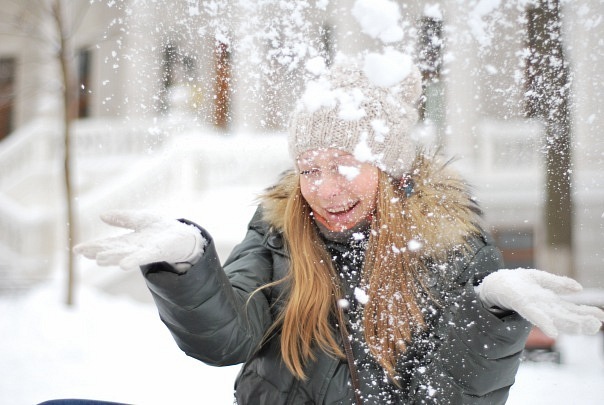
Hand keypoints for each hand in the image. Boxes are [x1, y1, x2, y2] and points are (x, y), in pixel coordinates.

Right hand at [74, 210, 205, 271]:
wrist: (183, 235)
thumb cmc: (161, 228)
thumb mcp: (140, 219)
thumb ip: (122, 218)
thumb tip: (101, 215)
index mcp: (128, 241)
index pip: (107, 244)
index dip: (93, 247)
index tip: (76, 250)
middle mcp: (134, 249)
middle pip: (113, 250)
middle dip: (99, 252)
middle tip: (83, 253)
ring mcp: (145, 251)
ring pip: (126, 255)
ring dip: (113, 258)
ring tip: (99, 260)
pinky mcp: (157, 252)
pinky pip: (144, 257)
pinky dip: (133, 260)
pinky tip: (124, 265)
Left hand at [476, 269, 603, 337]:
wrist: (496, 282)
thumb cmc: (518, 282)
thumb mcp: (540, 278)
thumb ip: (558, 283)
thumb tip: (579, 288)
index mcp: (550, 302)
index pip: (572, 310)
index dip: (586, 314)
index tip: (601, 317)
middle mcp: (544, 308)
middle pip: (566, 317)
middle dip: (582, 321)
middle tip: (598, 324)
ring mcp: (533, 308)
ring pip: (554, 318)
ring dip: (569, 324)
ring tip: (585, 328)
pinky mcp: (521, 305)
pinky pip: (533, 315)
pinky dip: (543, 323)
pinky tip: (552, 332)